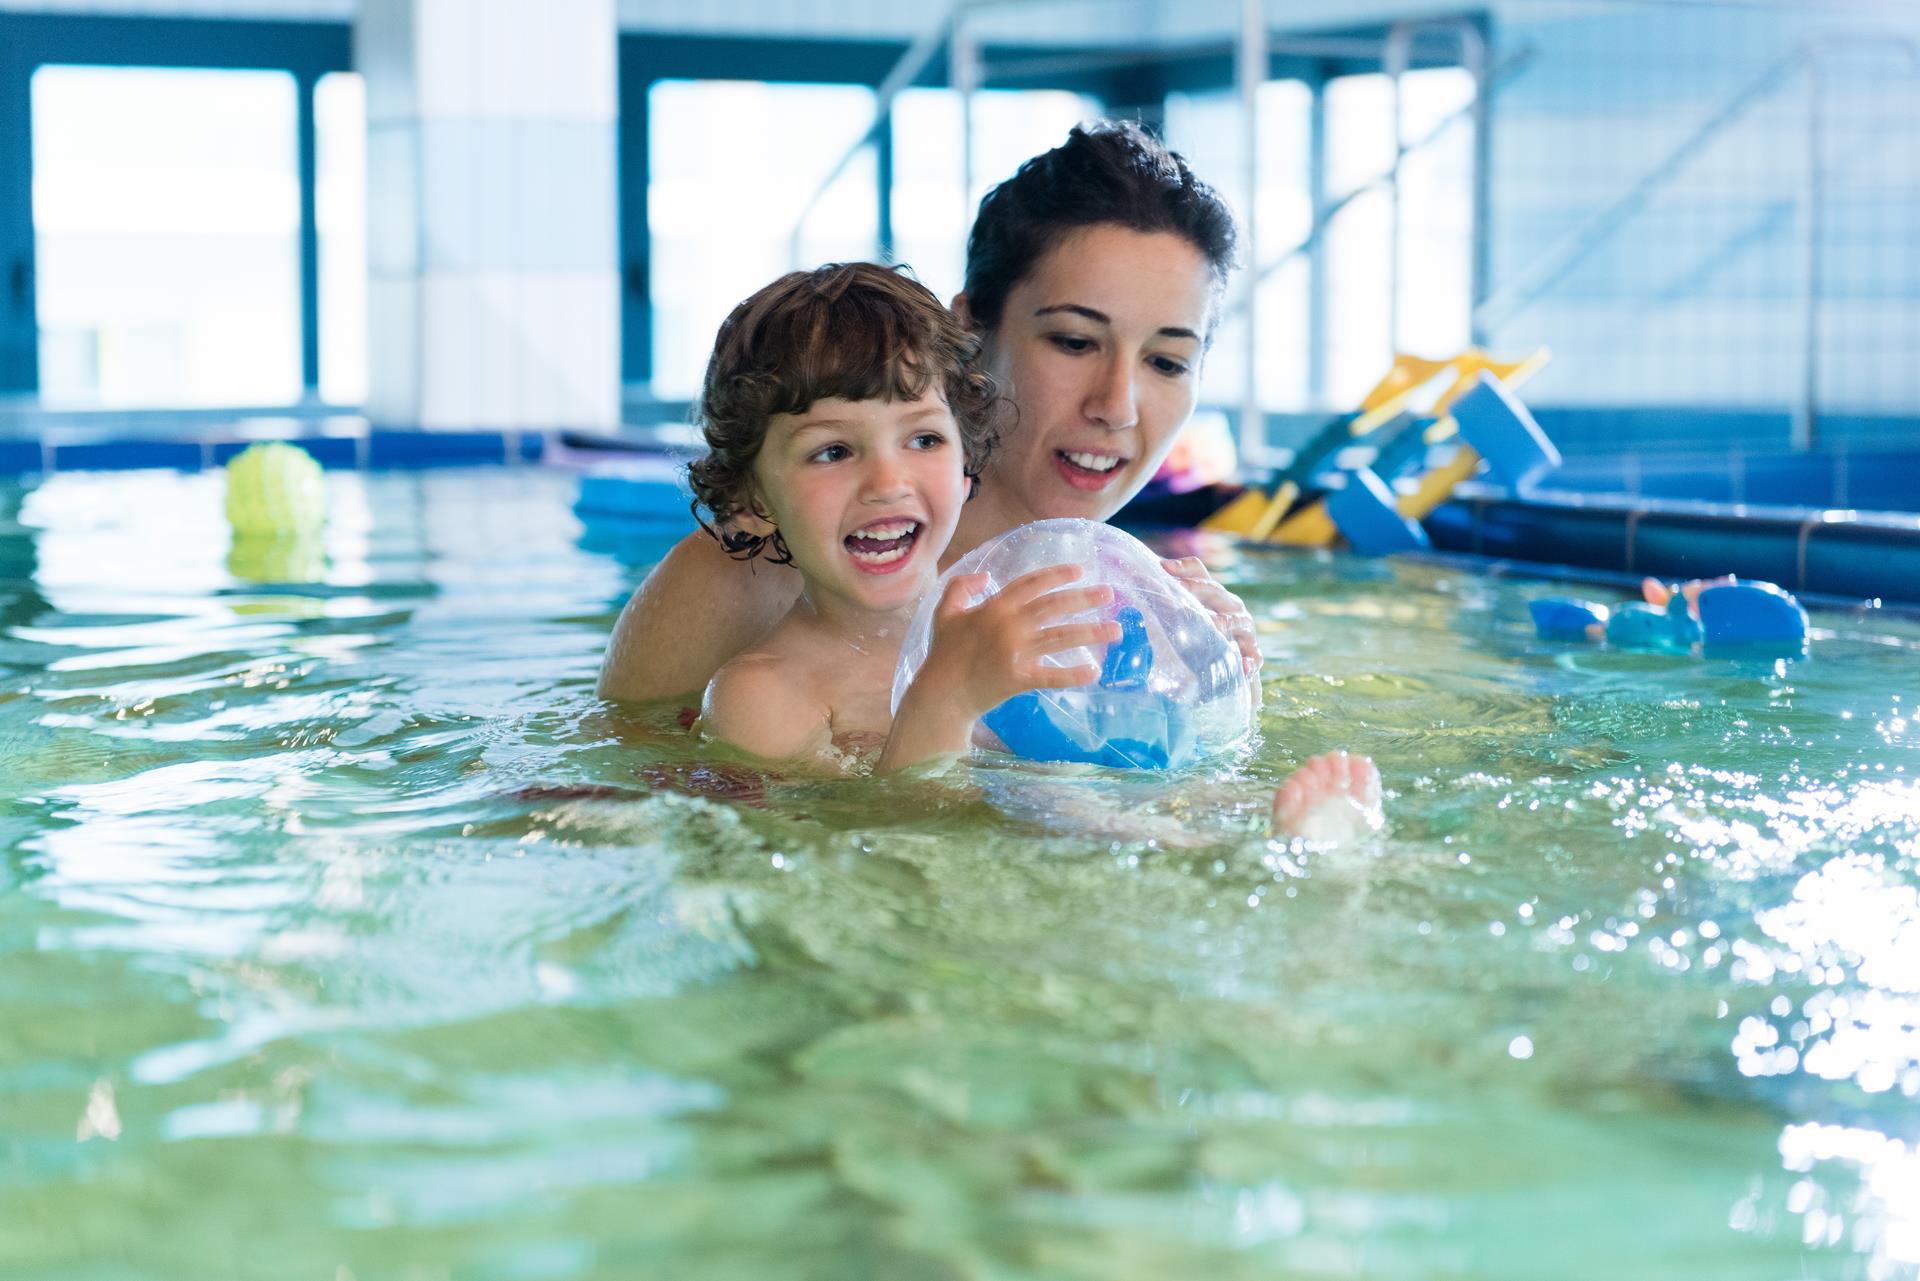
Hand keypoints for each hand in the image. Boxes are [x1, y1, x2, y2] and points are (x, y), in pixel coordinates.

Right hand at [921, 564, 1121, 716]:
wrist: (941, 693)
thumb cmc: (943, 653)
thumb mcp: (944, 612)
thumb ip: (961, 587)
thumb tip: (986, 576)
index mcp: (993, 607)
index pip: (1031, 584)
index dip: (1057, 575)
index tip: (1080, 571)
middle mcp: (1008, 625)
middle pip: (1054, 606)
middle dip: (1084, 598)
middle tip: (1110, 594)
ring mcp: (1015, 652)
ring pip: (1060, 637)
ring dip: (1091, 632)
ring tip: (1116, 629)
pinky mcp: (1018, 679)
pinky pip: (1051, 676)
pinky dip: (1073, 674)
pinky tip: (1094, 671)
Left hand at [1160, 556, 1262, 679]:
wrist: (1223, 664)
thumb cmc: (1195, 635)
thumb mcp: (1177, 619)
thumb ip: (1160, 604)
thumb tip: (1131, 583)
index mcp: (1210, 591)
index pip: (1197, 570)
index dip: (1182, 567)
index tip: (1162, 567)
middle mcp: (1229, 603)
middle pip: (1213, 590)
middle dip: (1195, 588)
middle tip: (1179, 590)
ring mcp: (1243, 626)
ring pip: (1235, 620)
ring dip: (1224, 623)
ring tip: (1213, 626)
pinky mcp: (1251, 651)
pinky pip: (1253, 655)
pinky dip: (1250, 660)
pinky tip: (1244, 666)